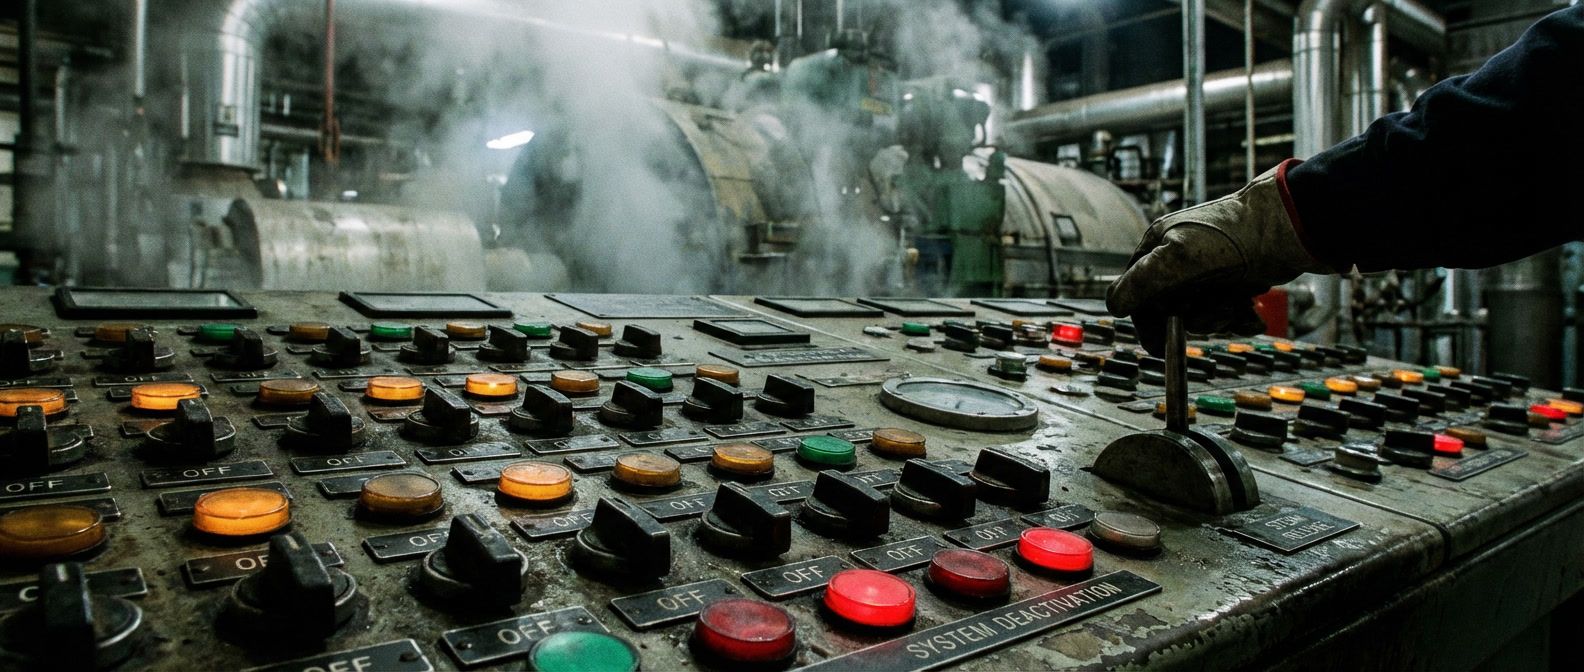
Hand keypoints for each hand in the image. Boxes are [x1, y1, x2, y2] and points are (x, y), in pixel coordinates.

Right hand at [1106, 165, 1331, 354]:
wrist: (1289, 229)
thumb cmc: (1234, 237)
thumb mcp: (1180, 258)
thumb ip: (1143, 282)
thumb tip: (1113, 305)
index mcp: (1158, 246)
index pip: (1136, 292)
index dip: (1147, 320)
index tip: (1160, 345)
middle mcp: (1177, 258)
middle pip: (1169, 308)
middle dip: (1194, 318)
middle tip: (1218, 314)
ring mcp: (1205, 271)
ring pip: (1198, 314)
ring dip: (1219, 318)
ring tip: (1239, 304)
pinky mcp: (1230, 281)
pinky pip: (1223, 311)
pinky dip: (1237, 317)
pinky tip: (1250, 311)